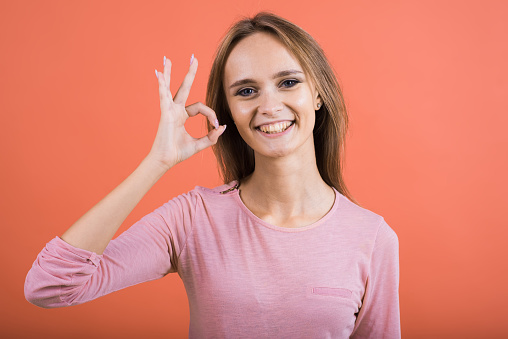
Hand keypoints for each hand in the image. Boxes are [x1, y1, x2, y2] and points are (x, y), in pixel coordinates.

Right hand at [148, 55, 225, 169]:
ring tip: (167, 59)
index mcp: (182, 116)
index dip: (211, 114)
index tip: (216, 125)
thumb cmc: (178, 153)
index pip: (201, 107)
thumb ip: (211, 136)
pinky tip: (159, 74)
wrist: (166, 160)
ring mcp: (169, 110)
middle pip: (184, 88)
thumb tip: (223, 127)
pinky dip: (162, 85)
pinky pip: (163, 96)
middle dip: (189, 73)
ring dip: (168, 73)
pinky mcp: (165, 113)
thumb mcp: (199, 144)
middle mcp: (175, 110)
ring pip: (170, 87)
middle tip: (194, 58)